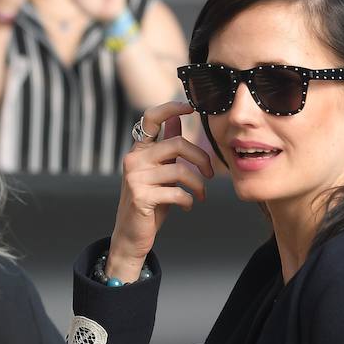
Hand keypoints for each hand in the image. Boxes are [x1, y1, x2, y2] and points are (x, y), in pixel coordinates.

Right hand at [107, 101, 214, 280]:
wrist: (131, 235)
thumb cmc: (150, 202)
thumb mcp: (160, 172)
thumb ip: (166, 147)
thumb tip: (178, 119)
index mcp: (139, 150)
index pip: (151, 118)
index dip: (171, 108)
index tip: (190, 107)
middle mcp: (134, 159)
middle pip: (177, 143)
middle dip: (201, 158)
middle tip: (211, 174)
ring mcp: (135, 177)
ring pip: (180, 170)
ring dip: (198, 185)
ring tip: (201, 195)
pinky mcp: (141, 196)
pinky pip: (176, 192)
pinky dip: (188, 200)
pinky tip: (188, 206)